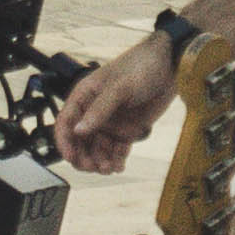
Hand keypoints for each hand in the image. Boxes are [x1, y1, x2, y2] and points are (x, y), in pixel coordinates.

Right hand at [55, 29, 176, 175]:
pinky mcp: (128, 130)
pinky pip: (117, 150)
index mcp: (85, 97)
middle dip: (83, 156)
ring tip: (108, 168)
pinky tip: (119, 166)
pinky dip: (116, 159)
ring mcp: (111, 122)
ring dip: (100, 161)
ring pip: (98, 149)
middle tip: (93, 166)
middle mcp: (94, 112)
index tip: (70, 157)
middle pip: (80, 141)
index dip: (64, 141)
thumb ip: (99, 110)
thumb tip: (79, 130)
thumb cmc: (140, 66)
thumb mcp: (118, 87)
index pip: (66, 122)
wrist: (169, 66)